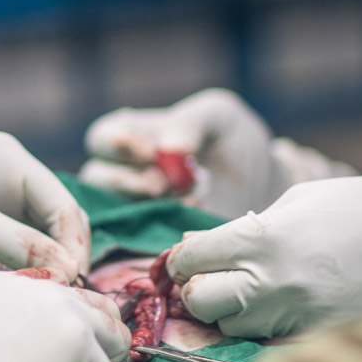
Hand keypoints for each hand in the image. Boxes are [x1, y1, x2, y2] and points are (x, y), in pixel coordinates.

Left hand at [0, 132, 91, 281]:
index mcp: (12, 160)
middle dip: (51, 259)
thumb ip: (19, 246)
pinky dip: (3, 266)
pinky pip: (4, 249)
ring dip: (25, 265)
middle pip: (53, 225)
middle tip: (42, 292)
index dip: (73, 248)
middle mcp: (5, 175)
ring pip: (29, 241)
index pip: (66, 208)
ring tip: (4, 280)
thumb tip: (68, 271)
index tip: (68, 287)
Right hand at [80, 87, 354, 216]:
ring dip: (138, 206)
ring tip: (179, 199)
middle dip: (125, 180)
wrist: (266, 188)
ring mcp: (135, 210)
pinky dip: (154, 232)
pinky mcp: (150, 241)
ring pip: (109, 211)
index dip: (116, 143)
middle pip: (95, 177)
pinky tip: (187, 219)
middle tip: (161, 184)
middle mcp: (126, 173)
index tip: (149, 151)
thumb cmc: (236, 145)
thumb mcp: (220, 118)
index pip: (103, 138)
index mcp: (134, 135)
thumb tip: (169, 148)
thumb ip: (191, 122)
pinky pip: (132, 243)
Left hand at [169, 176, 361, 338]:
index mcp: (263, 238)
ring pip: (232, 328)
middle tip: (214, 279)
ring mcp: (299, 317)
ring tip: (252, 292)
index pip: (189, 260)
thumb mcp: (298, 200)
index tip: (188, 258)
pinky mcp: (321, 339)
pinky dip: (265, 330)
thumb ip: (245, 228)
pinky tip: (280, 310)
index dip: (181, 259)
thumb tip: (197, 248)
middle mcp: (274, 282)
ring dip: (230, 312)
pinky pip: (271, 342)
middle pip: (200, 302)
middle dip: (197, 291)